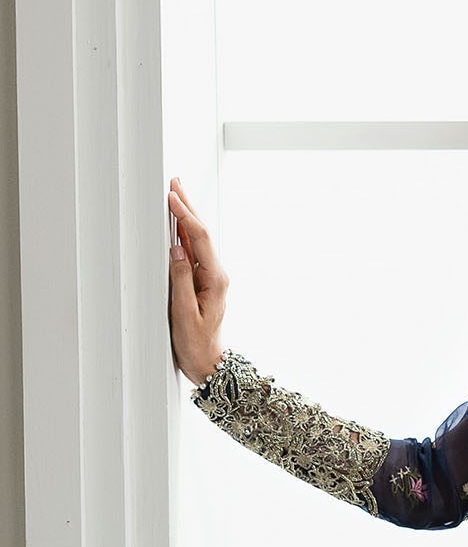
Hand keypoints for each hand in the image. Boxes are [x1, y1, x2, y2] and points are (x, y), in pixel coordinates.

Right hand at [166, 175, 227, 387]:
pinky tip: (176, 224)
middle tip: (175, 182)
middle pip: (201, 233)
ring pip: (196, 241)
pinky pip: (192, 253)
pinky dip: (183, 234)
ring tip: (175, 194)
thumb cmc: (196, 345)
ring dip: (186, 217)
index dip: (185, 215)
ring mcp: (209, 279)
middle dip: (188, 207)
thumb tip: (175, 249)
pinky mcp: (202, 284)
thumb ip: (180, 281)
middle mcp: (215, 276)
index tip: (172, 196)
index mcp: (214, 280)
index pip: (199, 238)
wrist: (209, 364)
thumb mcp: (184, 314)